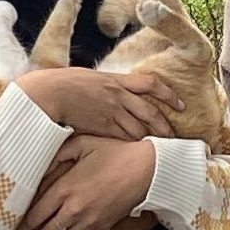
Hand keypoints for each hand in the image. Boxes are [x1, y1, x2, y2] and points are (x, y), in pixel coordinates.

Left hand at [16, 138, 156, 229]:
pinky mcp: (103, 227)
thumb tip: (39, 166)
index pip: (36, 214)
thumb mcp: (82, 144)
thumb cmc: (114, 152)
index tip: (17, 222)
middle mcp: (75, 210)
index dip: (24, 223)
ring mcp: (90, 222)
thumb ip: (56, 154)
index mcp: (66, 189)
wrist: (146, 169)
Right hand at [17, 66, 168, 140]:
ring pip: (139, 128)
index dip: (168, 94)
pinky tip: (136, 152)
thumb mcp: (88, 77)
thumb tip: (108, 88)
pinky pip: (123, 137)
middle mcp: (118, 95)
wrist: (50, 93)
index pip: (150, 83)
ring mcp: (111, 112)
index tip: (180, 103)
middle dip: (164, 125)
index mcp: (116, 79)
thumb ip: (104, 84)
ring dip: (150, 138)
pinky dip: (132, 144)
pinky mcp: (102, 127)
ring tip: (158, 148)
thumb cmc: (62, 83)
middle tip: (173, 136)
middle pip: (150, 111)